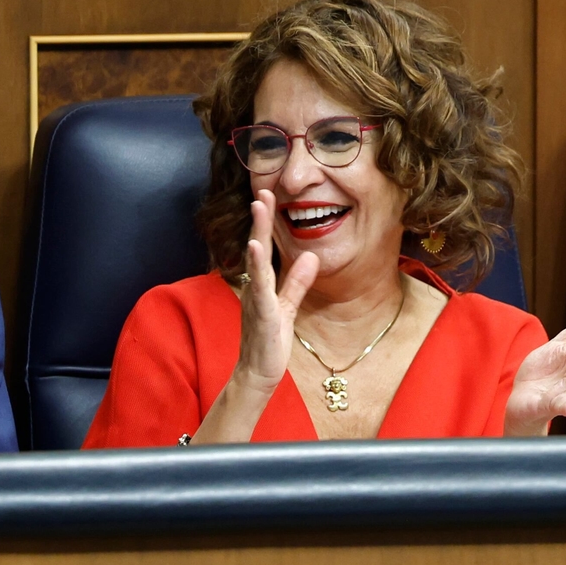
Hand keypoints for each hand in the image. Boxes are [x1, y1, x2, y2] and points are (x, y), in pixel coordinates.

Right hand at [234, 189, 318, 390]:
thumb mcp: (287, 306)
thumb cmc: (269, 342)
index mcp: (262, 284)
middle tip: (261, 191)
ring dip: (257, 233)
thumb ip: (296, 282)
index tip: (267, 196)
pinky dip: (257, 265)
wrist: (258, 374)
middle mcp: (255, 287)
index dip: (265, 222)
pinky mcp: (262, 312)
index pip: (264, 247)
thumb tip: (310, 257)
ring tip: (259, 208)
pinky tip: (256, 247)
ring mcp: (256, 299)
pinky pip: (259, 286)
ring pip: (256, 261)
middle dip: (259, 219)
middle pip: (257, 246)